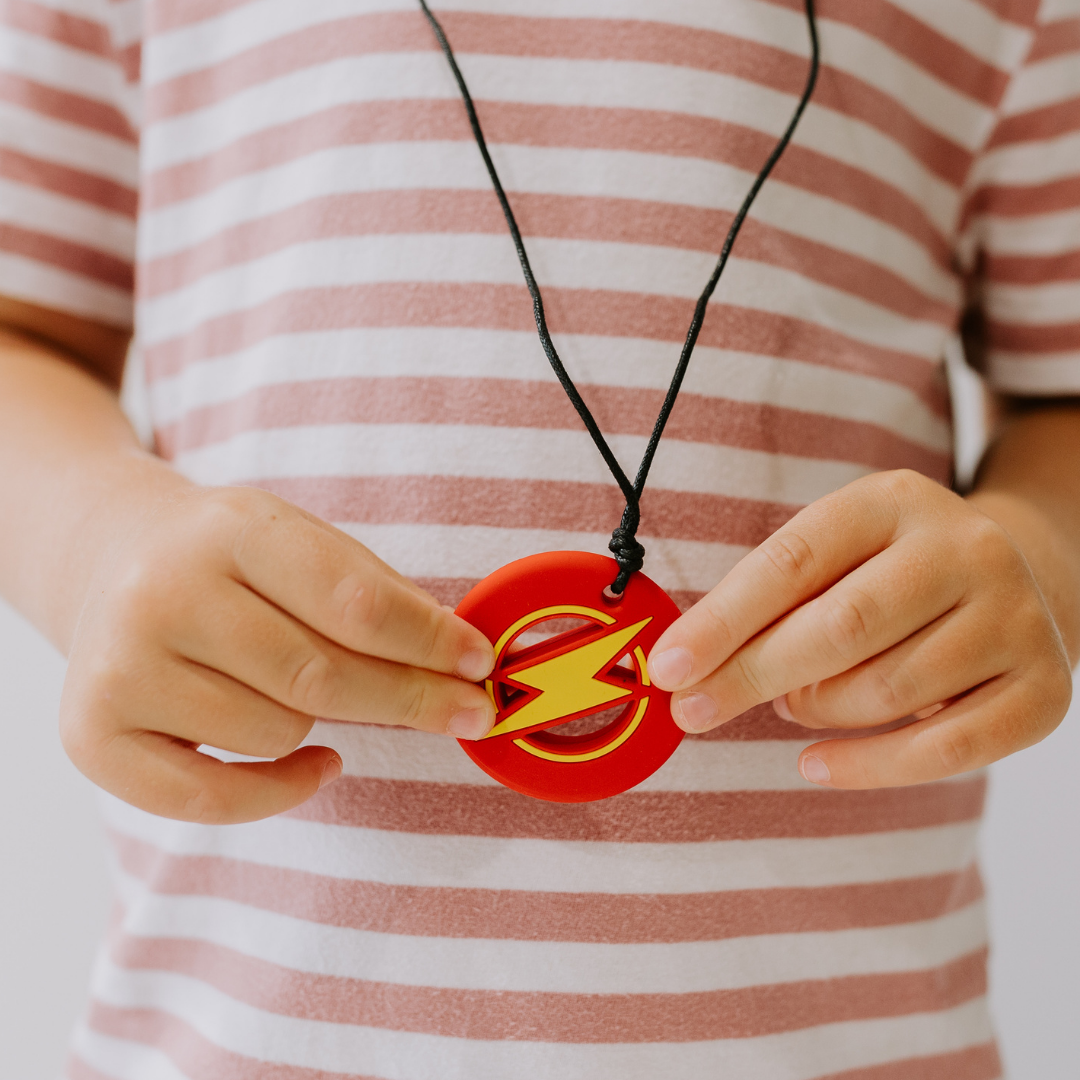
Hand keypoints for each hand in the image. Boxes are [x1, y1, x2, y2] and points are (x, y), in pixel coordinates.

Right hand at [60, 485, 495, 822]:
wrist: (114, 561)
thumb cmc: (234, 560)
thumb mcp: (304, 541)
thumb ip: (378, 596)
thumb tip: (460, 660)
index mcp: (233, 530)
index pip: (355, 603)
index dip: (430, 643)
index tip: (480, 665)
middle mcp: (165, 593)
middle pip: (322, 676)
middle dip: (414, 700)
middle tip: (471, 712)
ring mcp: (120, 666)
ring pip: (277, 732)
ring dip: (320, 722)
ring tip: (300, 686)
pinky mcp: (92, 733)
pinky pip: (213, 798)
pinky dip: (281, 790)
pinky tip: (318, 759)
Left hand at [646, 470, 1072, 787]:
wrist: (1021, 580)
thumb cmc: (889, 575)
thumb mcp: (835, 556)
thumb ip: (771, 599)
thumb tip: (687, 667)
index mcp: (894, 502)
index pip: (792, 562)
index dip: (722, 620)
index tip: (667, 667)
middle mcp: (966, 550)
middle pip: (840, 627)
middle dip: (751, 676)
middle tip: (694, 711)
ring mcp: (1016, 619)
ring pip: (884, 690)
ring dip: (814, 710)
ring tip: (794, 702)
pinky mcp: (1044, 690)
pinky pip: (944, 752)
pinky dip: (867, 767)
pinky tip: (816, 763)